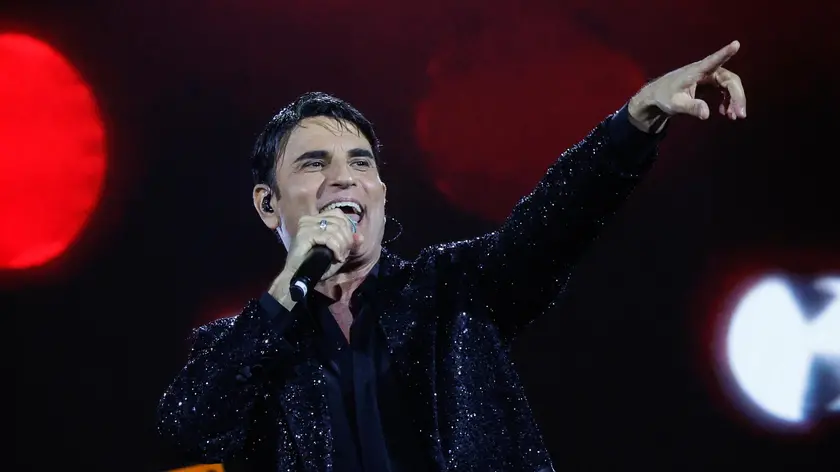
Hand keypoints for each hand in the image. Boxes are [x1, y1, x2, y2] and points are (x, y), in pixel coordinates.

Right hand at [268, 209, 362, 306]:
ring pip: (336, 230)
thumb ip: (349, 243)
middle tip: (343, 254)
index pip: (338, 214)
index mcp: (315, 218)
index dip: (348, 229)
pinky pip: (329, 238)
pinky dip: (337, 248)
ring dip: (342, 246)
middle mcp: (309, 218)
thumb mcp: (337, 252)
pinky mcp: (304, 234)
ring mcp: (306, 225)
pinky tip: (336, 257)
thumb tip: (361, 237)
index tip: (347, 246)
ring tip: (339, 257)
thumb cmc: (315, 265)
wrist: (297, 276)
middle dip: (347, 240)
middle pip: (339, 222)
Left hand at [628, 40, 746, 132]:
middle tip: (740, 114)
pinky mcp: (710, 83)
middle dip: (737, 96)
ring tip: (734, 116)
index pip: (713, 61)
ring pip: (730, 85)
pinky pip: (725, 90)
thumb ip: (691, 107)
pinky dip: (728, 101)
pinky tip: (725, 113)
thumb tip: (706, 114)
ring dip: (735, 100)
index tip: (736, 44)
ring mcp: (710, 76)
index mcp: (696, 71)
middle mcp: (706, 70)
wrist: (658, 96)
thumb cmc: (664, 97)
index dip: (725, 53)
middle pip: (730, 79)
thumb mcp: (676, 104)